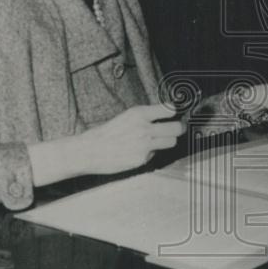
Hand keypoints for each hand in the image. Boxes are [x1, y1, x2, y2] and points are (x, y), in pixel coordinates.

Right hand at [29, 103, 184, 184]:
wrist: (88, 151)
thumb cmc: (105, 134)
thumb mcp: (126, 117)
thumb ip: (145, 117)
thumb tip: (165, 117)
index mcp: (139, 113)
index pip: (169, 109)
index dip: (175, 112)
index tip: (176, 114)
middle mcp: (144, 128)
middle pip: (177, 128)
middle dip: (179, 128)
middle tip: (177, 129)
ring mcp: (145, 145)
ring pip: (171, 142)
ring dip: (167, 141)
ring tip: (157, 141)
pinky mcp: (142, 159)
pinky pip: (155, 155)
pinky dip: (149, 154)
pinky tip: (137, 152)